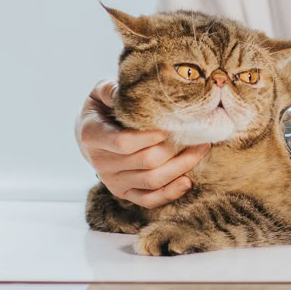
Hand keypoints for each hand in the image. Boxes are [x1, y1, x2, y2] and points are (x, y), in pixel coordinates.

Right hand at [75, 79, 209, 208]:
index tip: (171, 126)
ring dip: (180, 166)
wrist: (89, 132)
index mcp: (92, 136)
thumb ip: (111, 90)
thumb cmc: (101, 106)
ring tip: (201, 148)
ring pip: (151, 181)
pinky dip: (170, 193)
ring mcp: (112, 180)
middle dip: (174, 148)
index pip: (123, 142)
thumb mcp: (100, 91)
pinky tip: (188, 181)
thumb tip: (127, 91)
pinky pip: (148, 200)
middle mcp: (100, 162)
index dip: (149, 136)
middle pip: (144, 162)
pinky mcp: (124, 192)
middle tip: (196, 132)